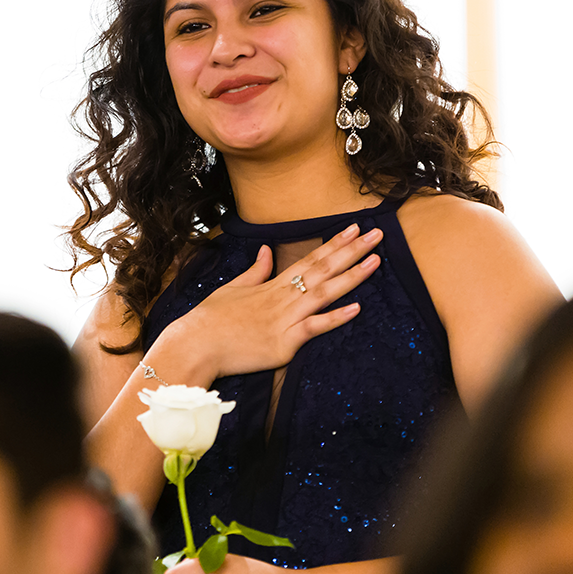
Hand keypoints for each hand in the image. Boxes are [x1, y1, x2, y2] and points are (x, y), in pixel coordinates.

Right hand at [159, 224, 381, 378]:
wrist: (194, 345)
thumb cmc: (210, 320)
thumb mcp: (232, 287)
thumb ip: (255, 270)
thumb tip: (266, 251)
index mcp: (272, 285)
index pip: (310, 258)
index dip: (334, 243)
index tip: (354, 228)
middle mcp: (283, 298)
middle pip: (324, 269)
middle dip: (352, 251)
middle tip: (377, 234)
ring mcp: (285, 320)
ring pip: (325, 293)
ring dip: (352, 276)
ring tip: (376, 261)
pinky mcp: (284, 343)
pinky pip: (314, 328)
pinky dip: (335, 318)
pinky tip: (357, 308)